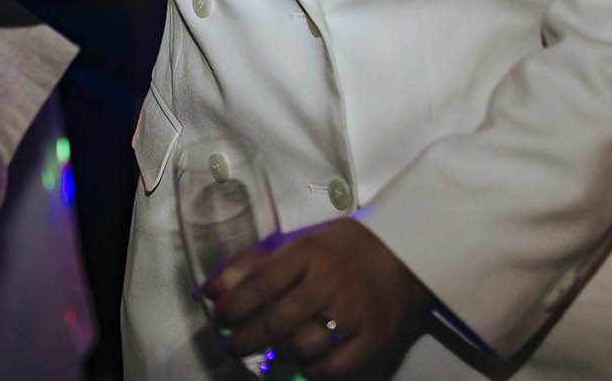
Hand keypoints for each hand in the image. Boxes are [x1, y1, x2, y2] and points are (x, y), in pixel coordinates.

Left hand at [203, 219, 428, 375]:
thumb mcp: (297, 244)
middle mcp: (331, 282)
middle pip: (279, 321)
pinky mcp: (374, 338)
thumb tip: (210, 290)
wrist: (401, 255)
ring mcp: (354, 313)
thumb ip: (253, 265)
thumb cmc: (340, 249)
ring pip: (304, 347)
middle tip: (234, 344)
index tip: (221, 317)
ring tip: (270, 350)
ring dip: (280, 353)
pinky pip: (334, 368)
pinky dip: (312, 370)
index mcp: (309, 253)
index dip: (235, 305)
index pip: (262, 283)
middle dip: (248, 338)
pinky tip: (302, 361)